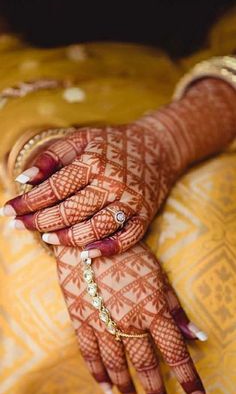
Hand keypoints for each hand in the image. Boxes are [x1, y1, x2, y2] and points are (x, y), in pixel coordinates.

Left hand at [2, 122, 179, 255]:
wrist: (157, 148)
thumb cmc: (112, 144)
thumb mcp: (81, 139)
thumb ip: (52, 157)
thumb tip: (23, 179)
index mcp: (93, 162)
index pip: (53, 189)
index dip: (27, 202)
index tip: (7, 210)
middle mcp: (112, 184)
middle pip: (69, 211)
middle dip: (38, 222)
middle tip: (17, 226)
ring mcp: (129, 202)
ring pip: (93, 228)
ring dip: (66, 238)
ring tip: (45, 238)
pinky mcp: (144, 216)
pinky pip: (126, 239)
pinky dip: (106, 248)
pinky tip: (85, 253)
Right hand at [55, 241, 206, 393]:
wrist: (90, 238)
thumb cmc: (130, 254)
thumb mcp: (159, 276)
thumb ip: (176, 309)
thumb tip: (198, 336)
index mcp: (152, 310)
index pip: (175, 352)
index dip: (188, 378)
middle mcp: (127, 322)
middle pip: (145, 365)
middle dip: (157, 393)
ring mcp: (101, 323)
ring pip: (116, 364)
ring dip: (126, 386)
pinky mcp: (81, 320)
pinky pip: (89, 354)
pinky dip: (98, 373)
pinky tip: (105, 387)